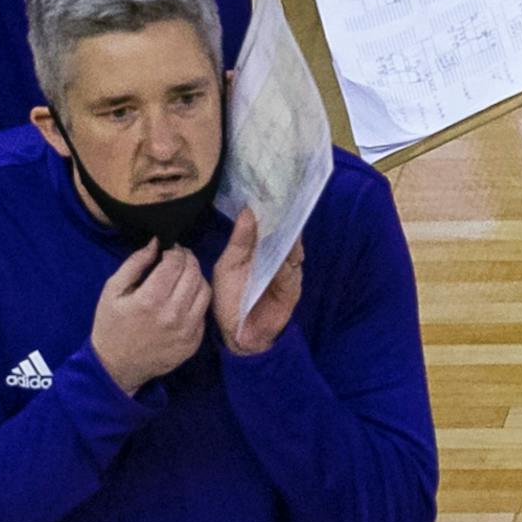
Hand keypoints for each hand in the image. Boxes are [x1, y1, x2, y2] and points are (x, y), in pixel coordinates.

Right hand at [91, 240, 210, 394]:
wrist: (116, 367)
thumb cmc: (111, 325)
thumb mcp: (112, 290)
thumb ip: (134, 263)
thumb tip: (155, 242)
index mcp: (151, 299)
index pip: (176, 262)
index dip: (174, 249)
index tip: (169, 248)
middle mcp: (174, 314)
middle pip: (194, 273)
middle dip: (187, 259)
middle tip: (178, 257)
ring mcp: (187, 331)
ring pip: (205, 290)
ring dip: (196, 276)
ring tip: (183, 275)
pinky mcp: (194, 342)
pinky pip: (204, 312)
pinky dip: (197, 299)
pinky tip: (184, 298)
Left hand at [213, 209, 302, 355]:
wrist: (237, 333)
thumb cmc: (229, 298)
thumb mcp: (228, 266)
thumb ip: (239, 241)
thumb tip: (247, 210)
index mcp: (260, 249)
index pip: (272, 225)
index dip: (273, 209)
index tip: (273, 187)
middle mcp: (277, 258)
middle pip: (286, 235)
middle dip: (286, 218)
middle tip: (285, 197)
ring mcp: (287, 273)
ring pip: (293, 251)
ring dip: (290, 238)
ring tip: (287, 219)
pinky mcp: (292, 289)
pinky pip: (292, 273)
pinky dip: (288, 263)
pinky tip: (285, 251)